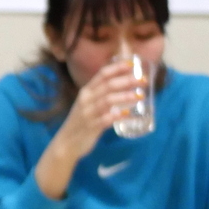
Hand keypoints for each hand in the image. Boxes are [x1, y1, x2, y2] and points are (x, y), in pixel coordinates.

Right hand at [36, 60, 142, 198]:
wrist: (66, 143)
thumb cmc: (81, 122)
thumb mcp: (88, 104)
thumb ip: (102, 96)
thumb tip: (124, 87)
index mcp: (86, 91)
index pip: (102, 74)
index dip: (117, 68)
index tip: (133, 64)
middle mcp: (86, 99)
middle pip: (108, 85)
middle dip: (126, 80)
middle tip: (143, 80)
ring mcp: (88, 113)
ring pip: (107, 100)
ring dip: (125, 96)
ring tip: (140, 95)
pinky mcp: (91, 127)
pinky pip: (107, 119)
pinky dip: (118, 115)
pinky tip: (129, 114)